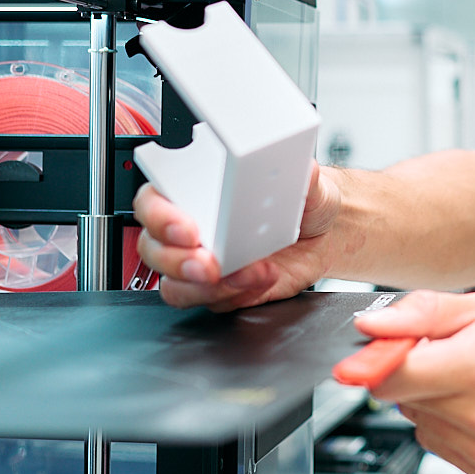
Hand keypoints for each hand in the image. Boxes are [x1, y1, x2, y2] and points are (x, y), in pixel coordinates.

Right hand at [134, 162, 342, 310]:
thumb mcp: (309, 181)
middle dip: (178, 261)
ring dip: (207, 287)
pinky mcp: (219, 289)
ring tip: (246, 275)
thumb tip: (303, 170)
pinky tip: (260, 280)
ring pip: (175, 285)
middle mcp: (190, 227)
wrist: (322, 237)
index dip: (160, 216)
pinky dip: (235, 296)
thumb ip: (302, 175)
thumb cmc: (303, 201)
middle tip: (210, 264)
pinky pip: (211, 303)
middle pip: (154, 248)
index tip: (187, 227)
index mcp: (195, 189)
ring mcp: (200, 262)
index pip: (152, 200)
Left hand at [355, 289, 474, 473]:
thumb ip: (424, 315)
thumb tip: (372, 327)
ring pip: (419, 424)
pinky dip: (452, 425)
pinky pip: (441, 447)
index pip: (391, 379)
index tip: (384, 348)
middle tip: (461, 352)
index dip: (381, 360)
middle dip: (417, 373)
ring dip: (435, 401)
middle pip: (402, 401)